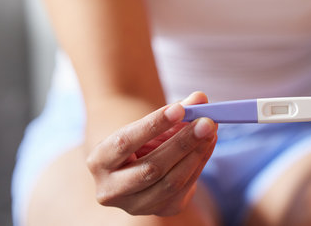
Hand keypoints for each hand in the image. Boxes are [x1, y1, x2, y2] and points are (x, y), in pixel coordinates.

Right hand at [86, 92, 216, 215]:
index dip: (154, 125)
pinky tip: (209, 144)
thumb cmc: (142, 137)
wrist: (136, 165)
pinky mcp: (161, 211)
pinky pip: (184, 188)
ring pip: (171, 182)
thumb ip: (176, 108)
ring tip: (211, 130)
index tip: (180, 109)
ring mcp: (135, 205)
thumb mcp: (152, 121)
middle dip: (183, 143)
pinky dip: (200, 163)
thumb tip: (200, 99)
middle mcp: (111, 189)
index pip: (126, 142)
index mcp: (99, 161)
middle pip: (151, 168)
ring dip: (196, 154)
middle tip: (207, 122)